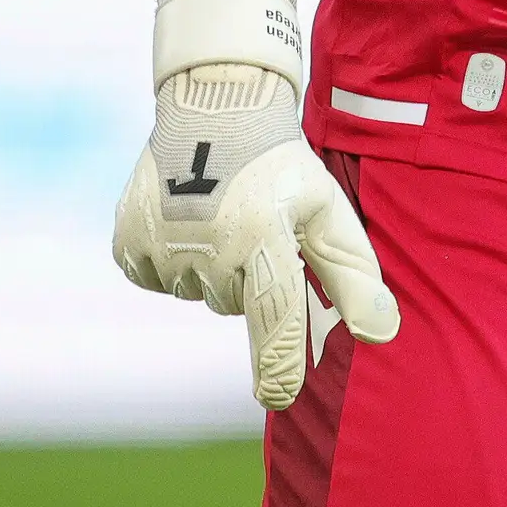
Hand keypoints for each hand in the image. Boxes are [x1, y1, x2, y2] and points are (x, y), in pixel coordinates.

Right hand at [108, 0, 399, 408]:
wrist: (214, 108)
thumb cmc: (284, 167)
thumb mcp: (327, 213)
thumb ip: (354, 275)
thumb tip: (381, 333)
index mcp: (263, 235)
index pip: (273, 318)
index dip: (277, 365)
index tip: (280, 397)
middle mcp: (208, 244)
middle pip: (236, 306)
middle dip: (251, 280)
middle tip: (256, 226)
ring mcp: (161, 244)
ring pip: (198, 293)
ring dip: (213, 269)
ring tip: (222, 214)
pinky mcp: (126, 243)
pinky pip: (158, 280)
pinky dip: (175, 261)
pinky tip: (188, 218)